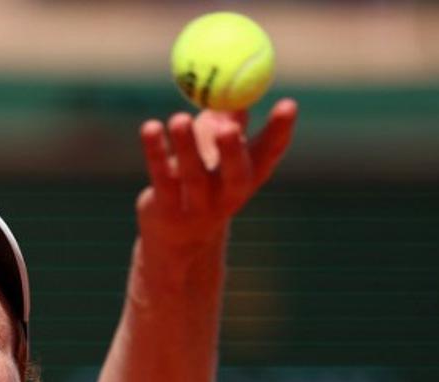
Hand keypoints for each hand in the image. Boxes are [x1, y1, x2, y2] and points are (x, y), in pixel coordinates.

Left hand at [136, 98, 297, 250]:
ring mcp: (198, 206)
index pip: (270, 154)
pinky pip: (161, 177)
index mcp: (248, 177)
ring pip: (194, 176)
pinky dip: (156, 151)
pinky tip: (150, 128)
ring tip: (179, 118)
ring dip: (187, 146)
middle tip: (228, 127)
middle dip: (233, 151)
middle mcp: (228, 195)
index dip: (281, 131)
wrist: (176, 239)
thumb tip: (238, 85)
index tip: (288, 104)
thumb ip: (228, 121)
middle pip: (236, 175)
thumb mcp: (219, 153)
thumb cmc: (202, 181)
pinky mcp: (167, 209)